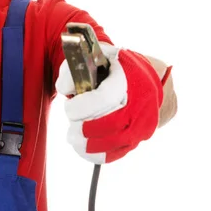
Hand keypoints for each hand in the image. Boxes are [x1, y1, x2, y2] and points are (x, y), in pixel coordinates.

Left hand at [55, 43, 163, 163]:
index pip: (105, 98)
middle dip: (84, 128)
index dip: (83, 107)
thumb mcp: (95, 55)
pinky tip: (82, 149)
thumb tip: (65, 88)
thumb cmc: (114, 67)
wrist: (145, 80)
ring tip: (73, 138)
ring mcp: (142, 124)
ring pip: (115, 142)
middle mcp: (140, 103)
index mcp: (129, 79)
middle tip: (70, 129)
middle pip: (111, 124)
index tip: (69, 108)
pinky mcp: (138, 138)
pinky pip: (117, 153)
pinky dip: (96, 155)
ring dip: (88, 145)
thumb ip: (75, 67)